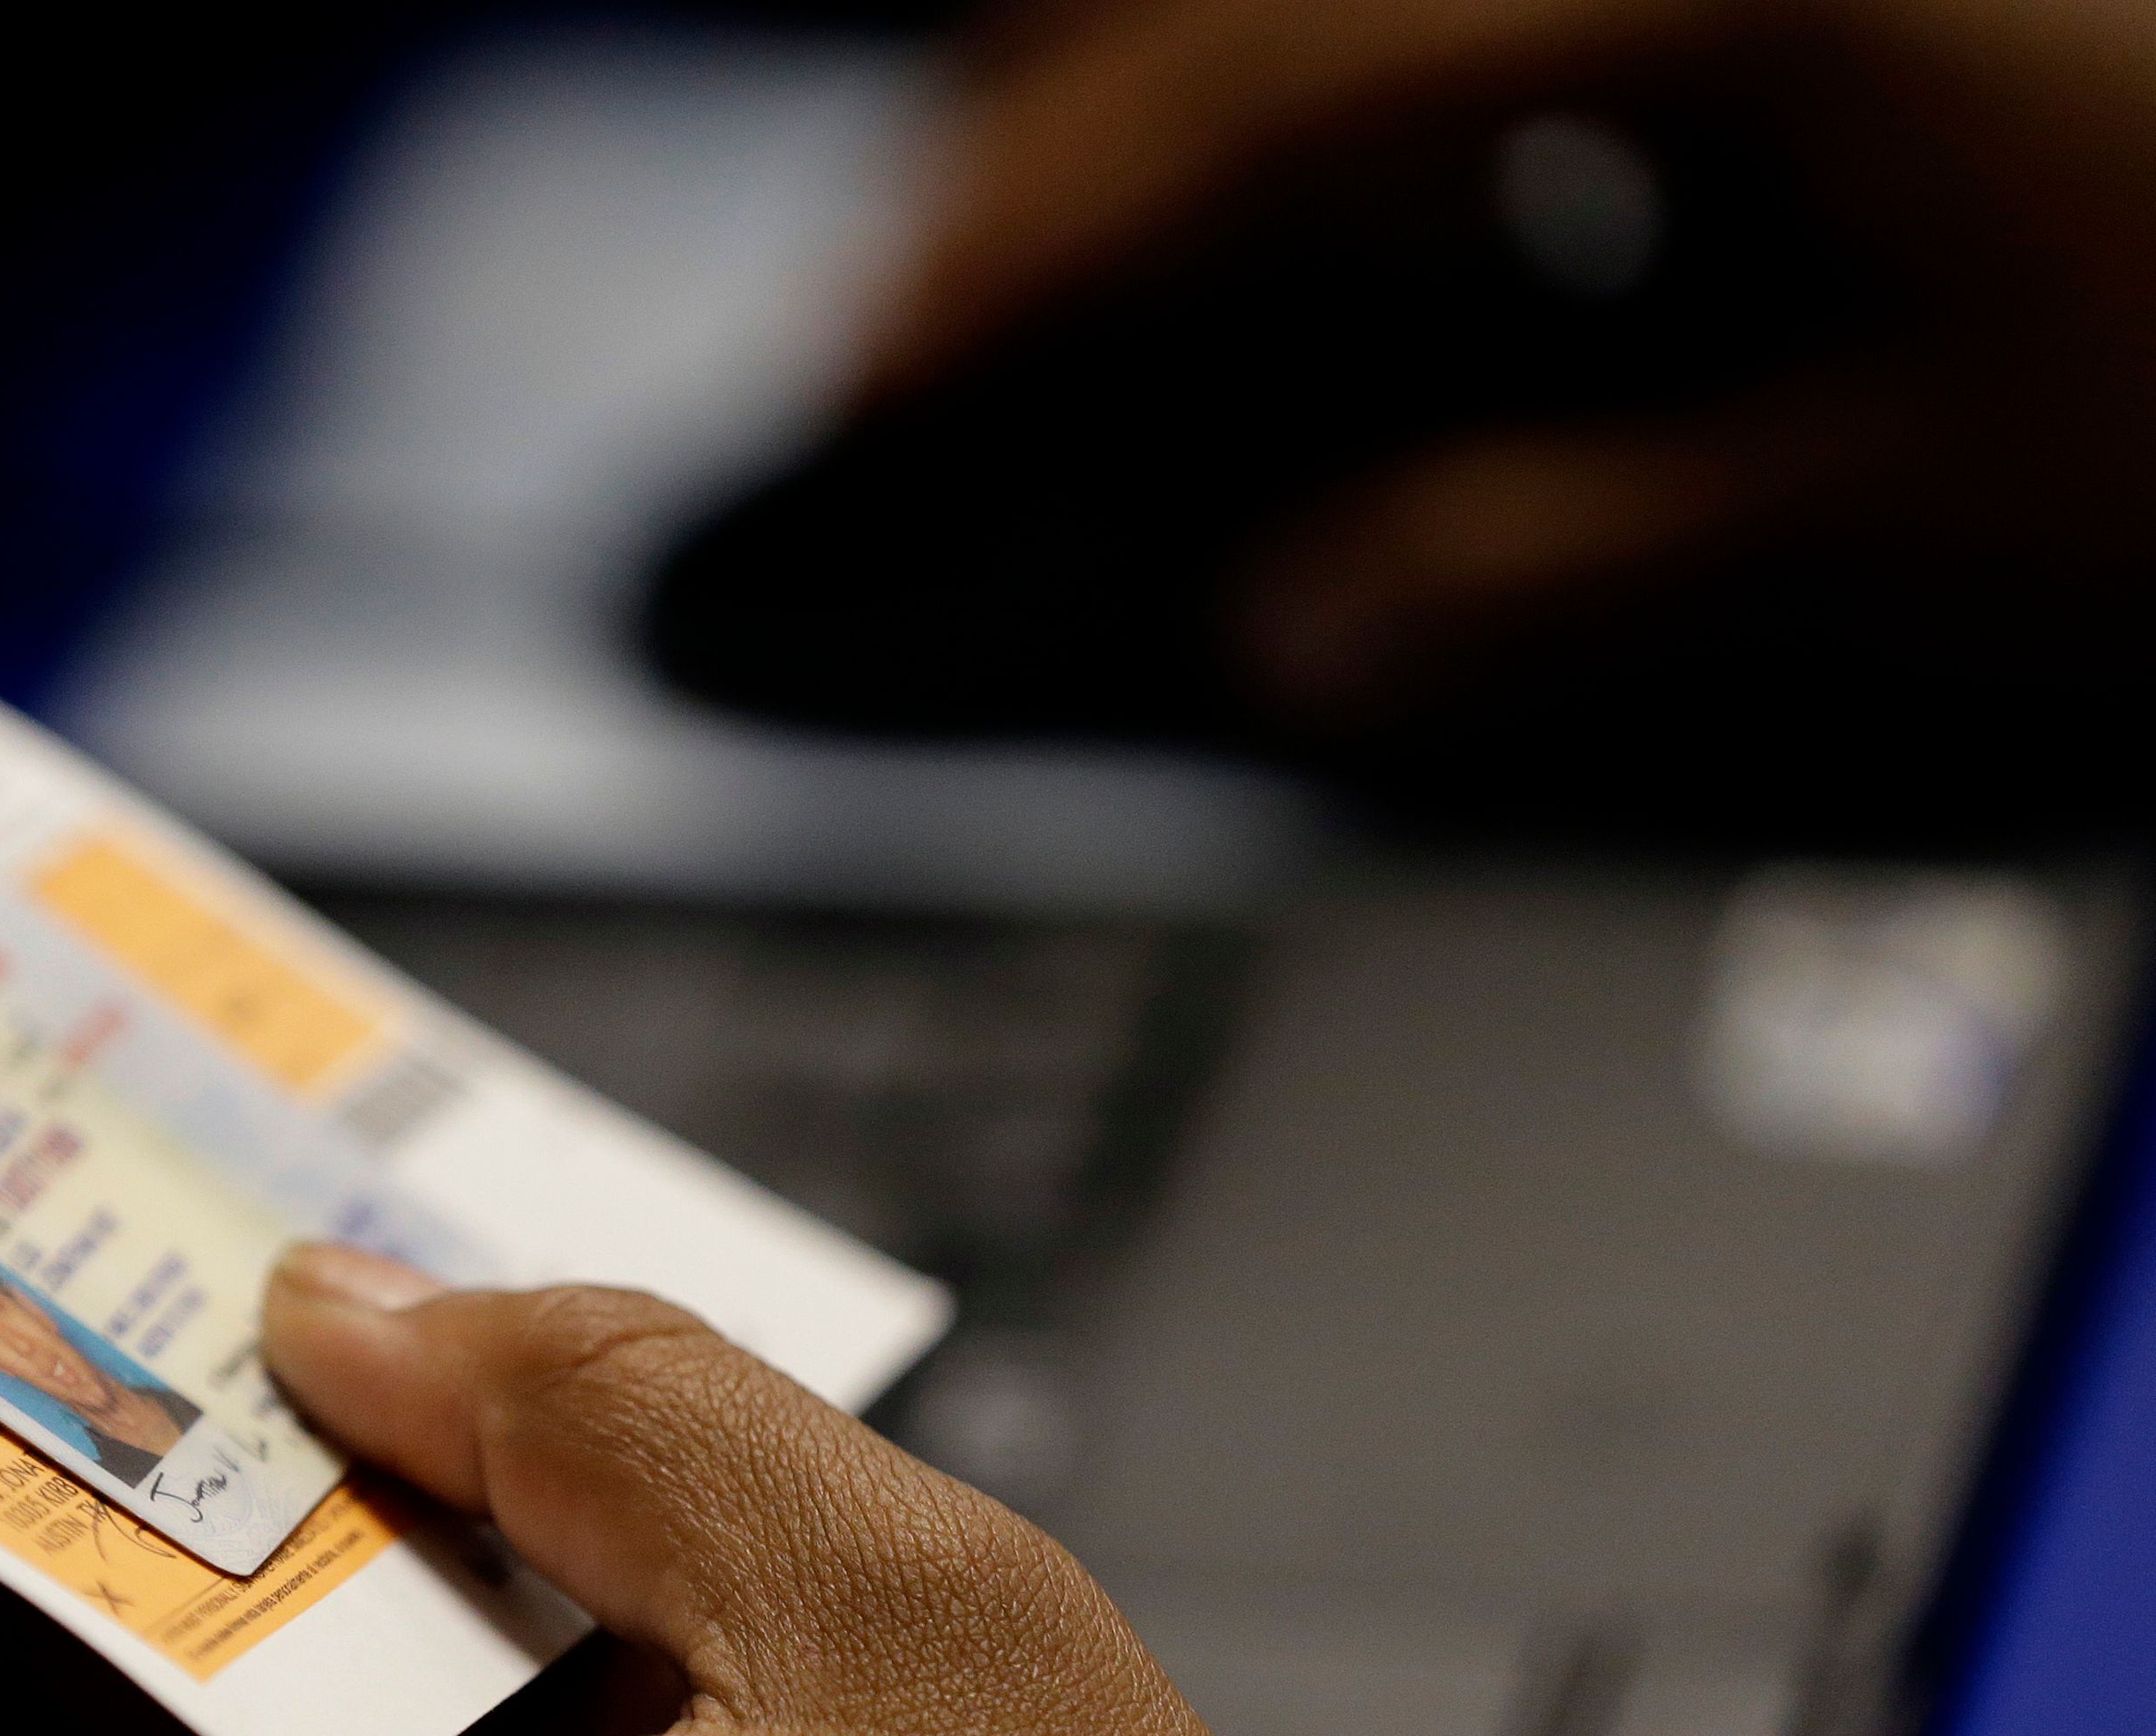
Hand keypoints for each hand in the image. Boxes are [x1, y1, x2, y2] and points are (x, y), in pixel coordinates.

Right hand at [862, 0, 2155, 716]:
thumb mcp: (1912, 512)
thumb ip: (1559, 563)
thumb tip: (1305, 629)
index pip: (1248, 120)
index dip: (1027, 257)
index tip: (868, 371)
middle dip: (1048, 152)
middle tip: (913, 313)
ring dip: (1189, 94)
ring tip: (1069, 245)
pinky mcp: (1800, 12)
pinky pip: (1489, 13)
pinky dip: (1365, 98)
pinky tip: (1355, 205)